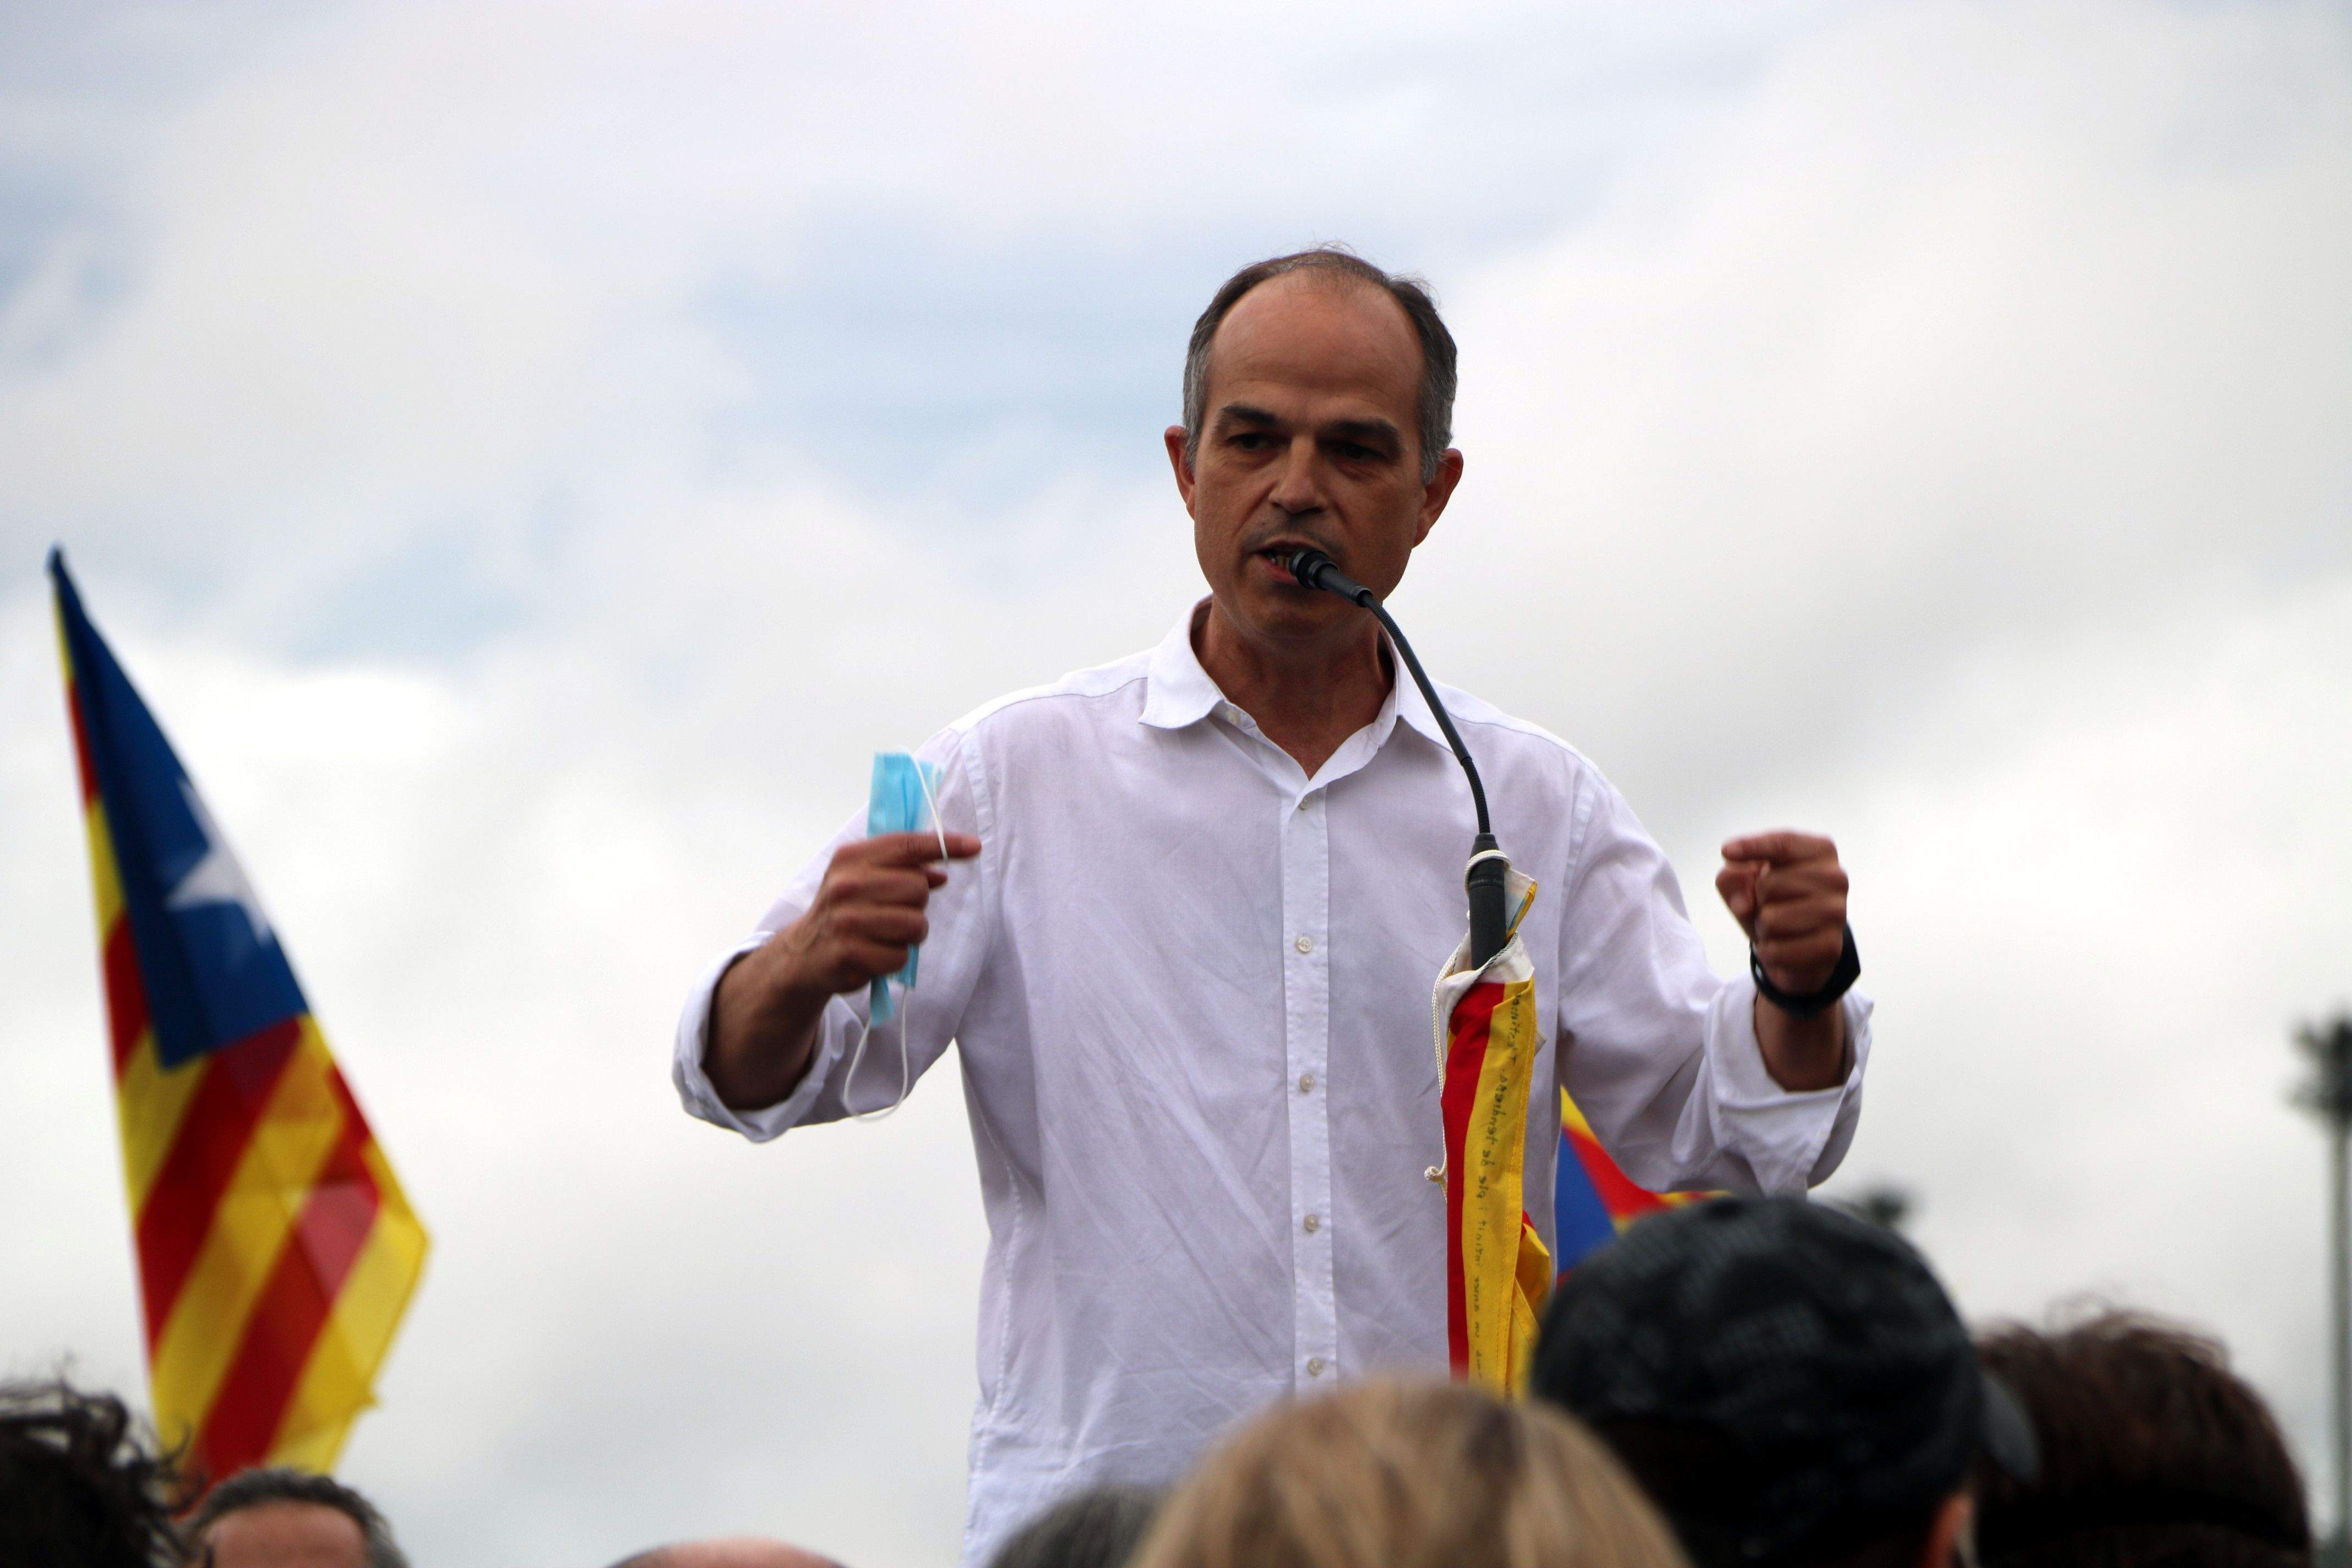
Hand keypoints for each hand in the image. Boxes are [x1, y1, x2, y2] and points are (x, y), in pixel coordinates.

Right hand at [705, 829, 979, 1111]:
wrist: (804, 954)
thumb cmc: (844, 911)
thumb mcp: (864, 879)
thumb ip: (902, 869)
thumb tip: (941, 871)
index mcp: (850, 859)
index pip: (906, 845)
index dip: (944, 845)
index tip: (974, 846)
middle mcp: (846, 885)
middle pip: (918, 888)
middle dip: (916, 905)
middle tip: (893, 913)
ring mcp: (845, 920)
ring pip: (914, 925)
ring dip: (909, 935)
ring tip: (885, 936)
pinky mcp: (848, 954)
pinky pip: (900, 957)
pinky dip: (894, 960)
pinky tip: (874, 955)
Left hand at [1716, 830, 1847, 996]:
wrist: (1797, 943)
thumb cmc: (1772, 899)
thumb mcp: (1745, 880)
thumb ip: (1732, 879)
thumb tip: (1742, 904)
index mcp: (1821, 850)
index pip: (1783, 843)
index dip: (1752, 847)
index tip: (1726, 852)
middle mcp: (1836, 877)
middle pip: (1770, 884)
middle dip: (1757, 897)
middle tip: (1769, 903)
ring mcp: (1837, 913)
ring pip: (1771, 919)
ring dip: (1762, 927)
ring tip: (1776, 925)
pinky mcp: (1832, 946)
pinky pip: (1777, 950)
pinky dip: (1769, 951)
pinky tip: (1783, 946)